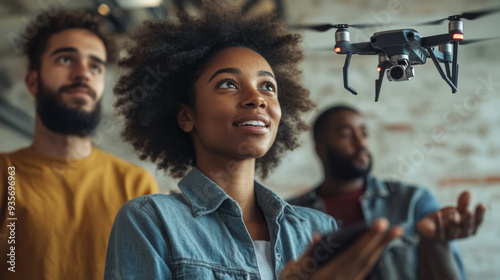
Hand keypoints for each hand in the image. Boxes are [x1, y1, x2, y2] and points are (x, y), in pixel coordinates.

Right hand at [280, 218, 403, 279]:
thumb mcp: (293, 270)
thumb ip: (307, 255)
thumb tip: (318, 236)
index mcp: (328, 276)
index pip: (352, 255)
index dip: (367, 239)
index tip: (380, 224)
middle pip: (364, 260)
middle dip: (380, 242)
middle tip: (396, 228)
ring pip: (367, 265)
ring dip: (381, 248)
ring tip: (395, 233)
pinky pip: (364, 269)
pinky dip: (373, 255)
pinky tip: (380, 244)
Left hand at [417, 191, 485, 240]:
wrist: (431, 233)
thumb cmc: (447, 220)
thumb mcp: (456, 211)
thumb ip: (463, 204)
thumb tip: (468, 192)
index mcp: (470, 227)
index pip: (477, 221)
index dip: (480, 213)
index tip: (481, 204)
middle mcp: (462, 233)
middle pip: (467, 228)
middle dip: (468, 220)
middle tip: (469, 211)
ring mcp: (450, 237)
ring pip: (453, 231)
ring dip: (453, 223)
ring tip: (452, 214)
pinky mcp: (438, 237)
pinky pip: (439, 231)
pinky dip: (439, 223)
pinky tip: (438, 214)